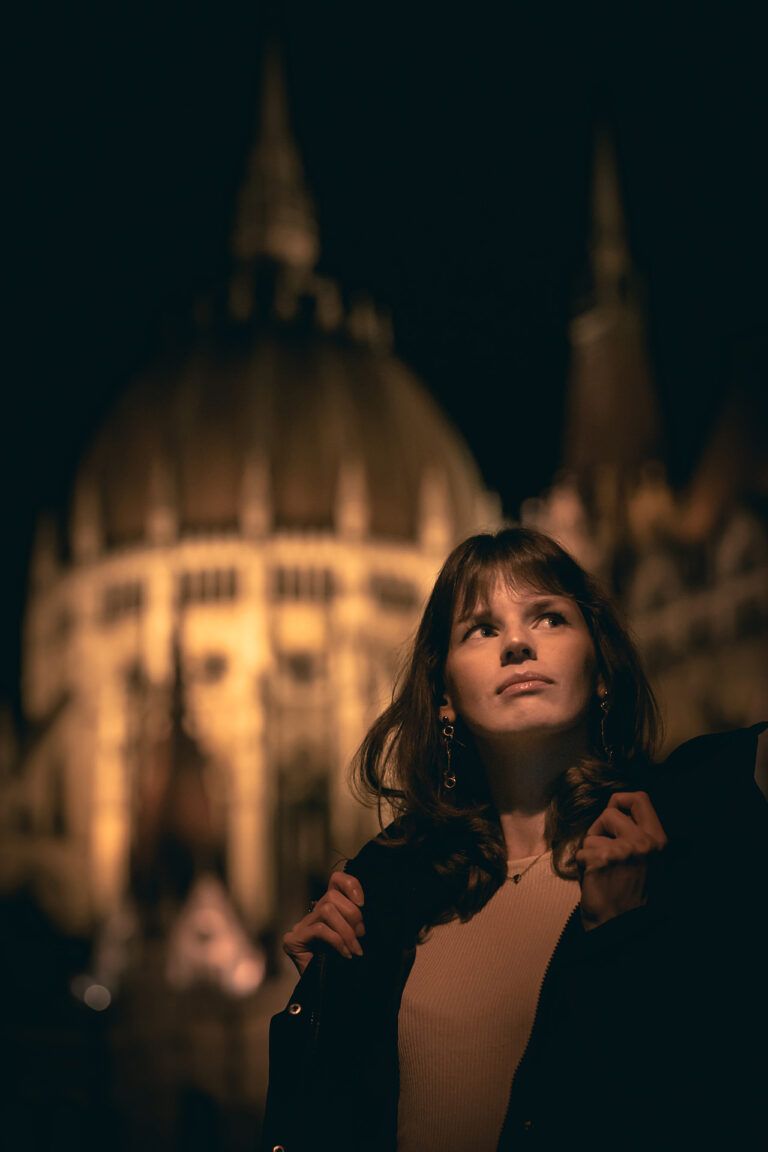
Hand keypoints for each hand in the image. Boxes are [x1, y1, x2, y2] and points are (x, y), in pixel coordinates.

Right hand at [283, 872, 365, 974]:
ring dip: (346, 930)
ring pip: (326, 910)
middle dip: (352, 915)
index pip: (336, 881)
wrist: (322, 992)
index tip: (362, 903)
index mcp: (329, 909)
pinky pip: (319, 930)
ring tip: (355, 948)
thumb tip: (370, 913)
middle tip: (361, 935)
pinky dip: (336, 940)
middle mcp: (313, 914)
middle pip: (332, 896)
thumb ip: (357, 923)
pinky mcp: (294, 940)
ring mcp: (301, 927)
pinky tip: (345, 954)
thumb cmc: (340, 965)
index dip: (350, 885)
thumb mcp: (354, 938)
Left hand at [576, 791, 666, 931]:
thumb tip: (617, 810)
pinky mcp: (600, 861)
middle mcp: (643, 843)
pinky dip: (582, 868)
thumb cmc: (633, 898)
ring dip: (590, 852)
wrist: (623, 931)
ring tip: (602, 873)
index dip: (621, 800)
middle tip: (602, 847)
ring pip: (592, 836)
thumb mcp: (650, 864)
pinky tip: (594, 883)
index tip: (613, 812)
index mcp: (658, 841)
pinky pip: (581, 853)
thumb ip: (639, 838)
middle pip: (610, 812)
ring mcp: (622, 851)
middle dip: (600, 826)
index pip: (640, 798)